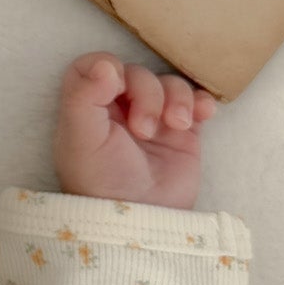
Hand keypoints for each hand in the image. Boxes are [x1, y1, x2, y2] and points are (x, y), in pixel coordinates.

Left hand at [52, 53, 216, 209]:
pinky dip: (201, 102)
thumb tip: (106, 64)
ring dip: (176, 99)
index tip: (115, 87)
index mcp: (88, 107)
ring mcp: (153, 119)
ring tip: (175, 127)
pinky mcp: (183, 133)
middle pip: (138, 73)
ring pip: (169, 83)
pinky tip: (203, 114)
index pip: (96, 66)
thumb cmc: (100, 181)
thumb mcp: (80, 139)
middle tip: (144, 131)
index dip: (108, 68)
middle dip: (147, 94)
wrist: (140, 220)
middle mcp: (119, 109)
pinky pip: (196, 101)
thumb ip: (83, 96)